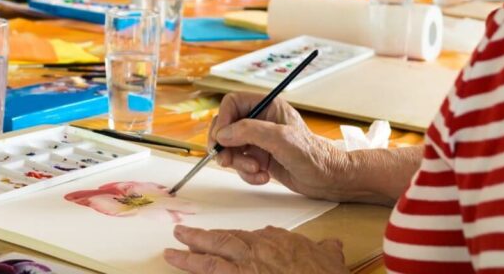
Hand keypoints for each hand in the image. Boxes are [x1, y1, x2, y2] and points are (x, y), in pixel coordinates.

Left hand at [164, 225, 347, 273]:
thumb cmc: (325, 273)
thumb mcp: (329, 257)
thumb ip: (325, 249)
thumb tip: (332, 245)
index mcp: (276, 240)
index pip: (249, 237)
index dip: (234, 240)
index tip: (223, 241)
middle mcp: (257, 249)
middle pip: (223, 240)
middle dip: (201, 238)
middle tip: (181, 235)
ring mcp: (247, 266)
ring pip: (212, 257)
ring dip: (189, 255)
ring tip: (171, 253)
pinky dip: (198, 272)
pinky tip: (183, 271)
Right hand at [209, 92, 349, 201]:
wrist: (327, 179)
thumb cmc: (312, 155)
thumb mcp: (280, 139)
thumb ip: (249, 132)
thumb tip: (222, 134)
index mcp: (266, 106)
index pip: (232, 104)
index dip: (223, 120)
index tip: (221, 139)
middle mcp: (260, 121)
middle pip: (226, 127)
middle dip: (226, 146)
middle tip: (226, 160)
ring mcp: (258, 140)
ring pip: (230, 148)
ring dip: (238, 163)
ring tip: (257, 170)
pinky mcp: (259, 158)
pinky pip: (240, 164)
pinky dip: (247, 174)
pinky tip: (263, 177)